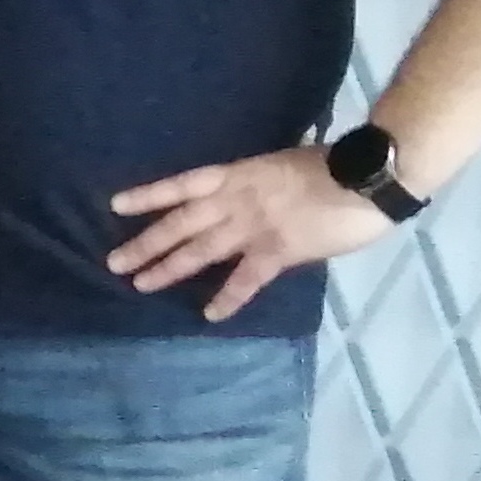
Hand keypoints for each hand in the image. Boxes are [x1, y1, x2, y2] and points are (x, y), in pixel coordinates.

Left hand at [108, 144, 401, 322]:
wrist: (367, 176)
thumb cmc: (332, 165)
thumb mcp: (279, 165)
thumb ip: (255, 185)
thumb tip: (242, 200)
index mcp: (237, 174)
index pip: (181, 184)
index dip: (147, 196)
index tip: (114, 205)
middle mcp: (236, 200)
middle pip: (180, 224)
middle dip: (146, 243)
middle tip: (114, 262)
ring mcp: (254, 226)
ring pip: (200, 250)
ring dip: (169, 268)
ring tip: (142, 285)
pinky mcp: (279, 251)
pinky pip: (246, 279)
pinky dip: (227, 298)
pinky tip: (210, 315)